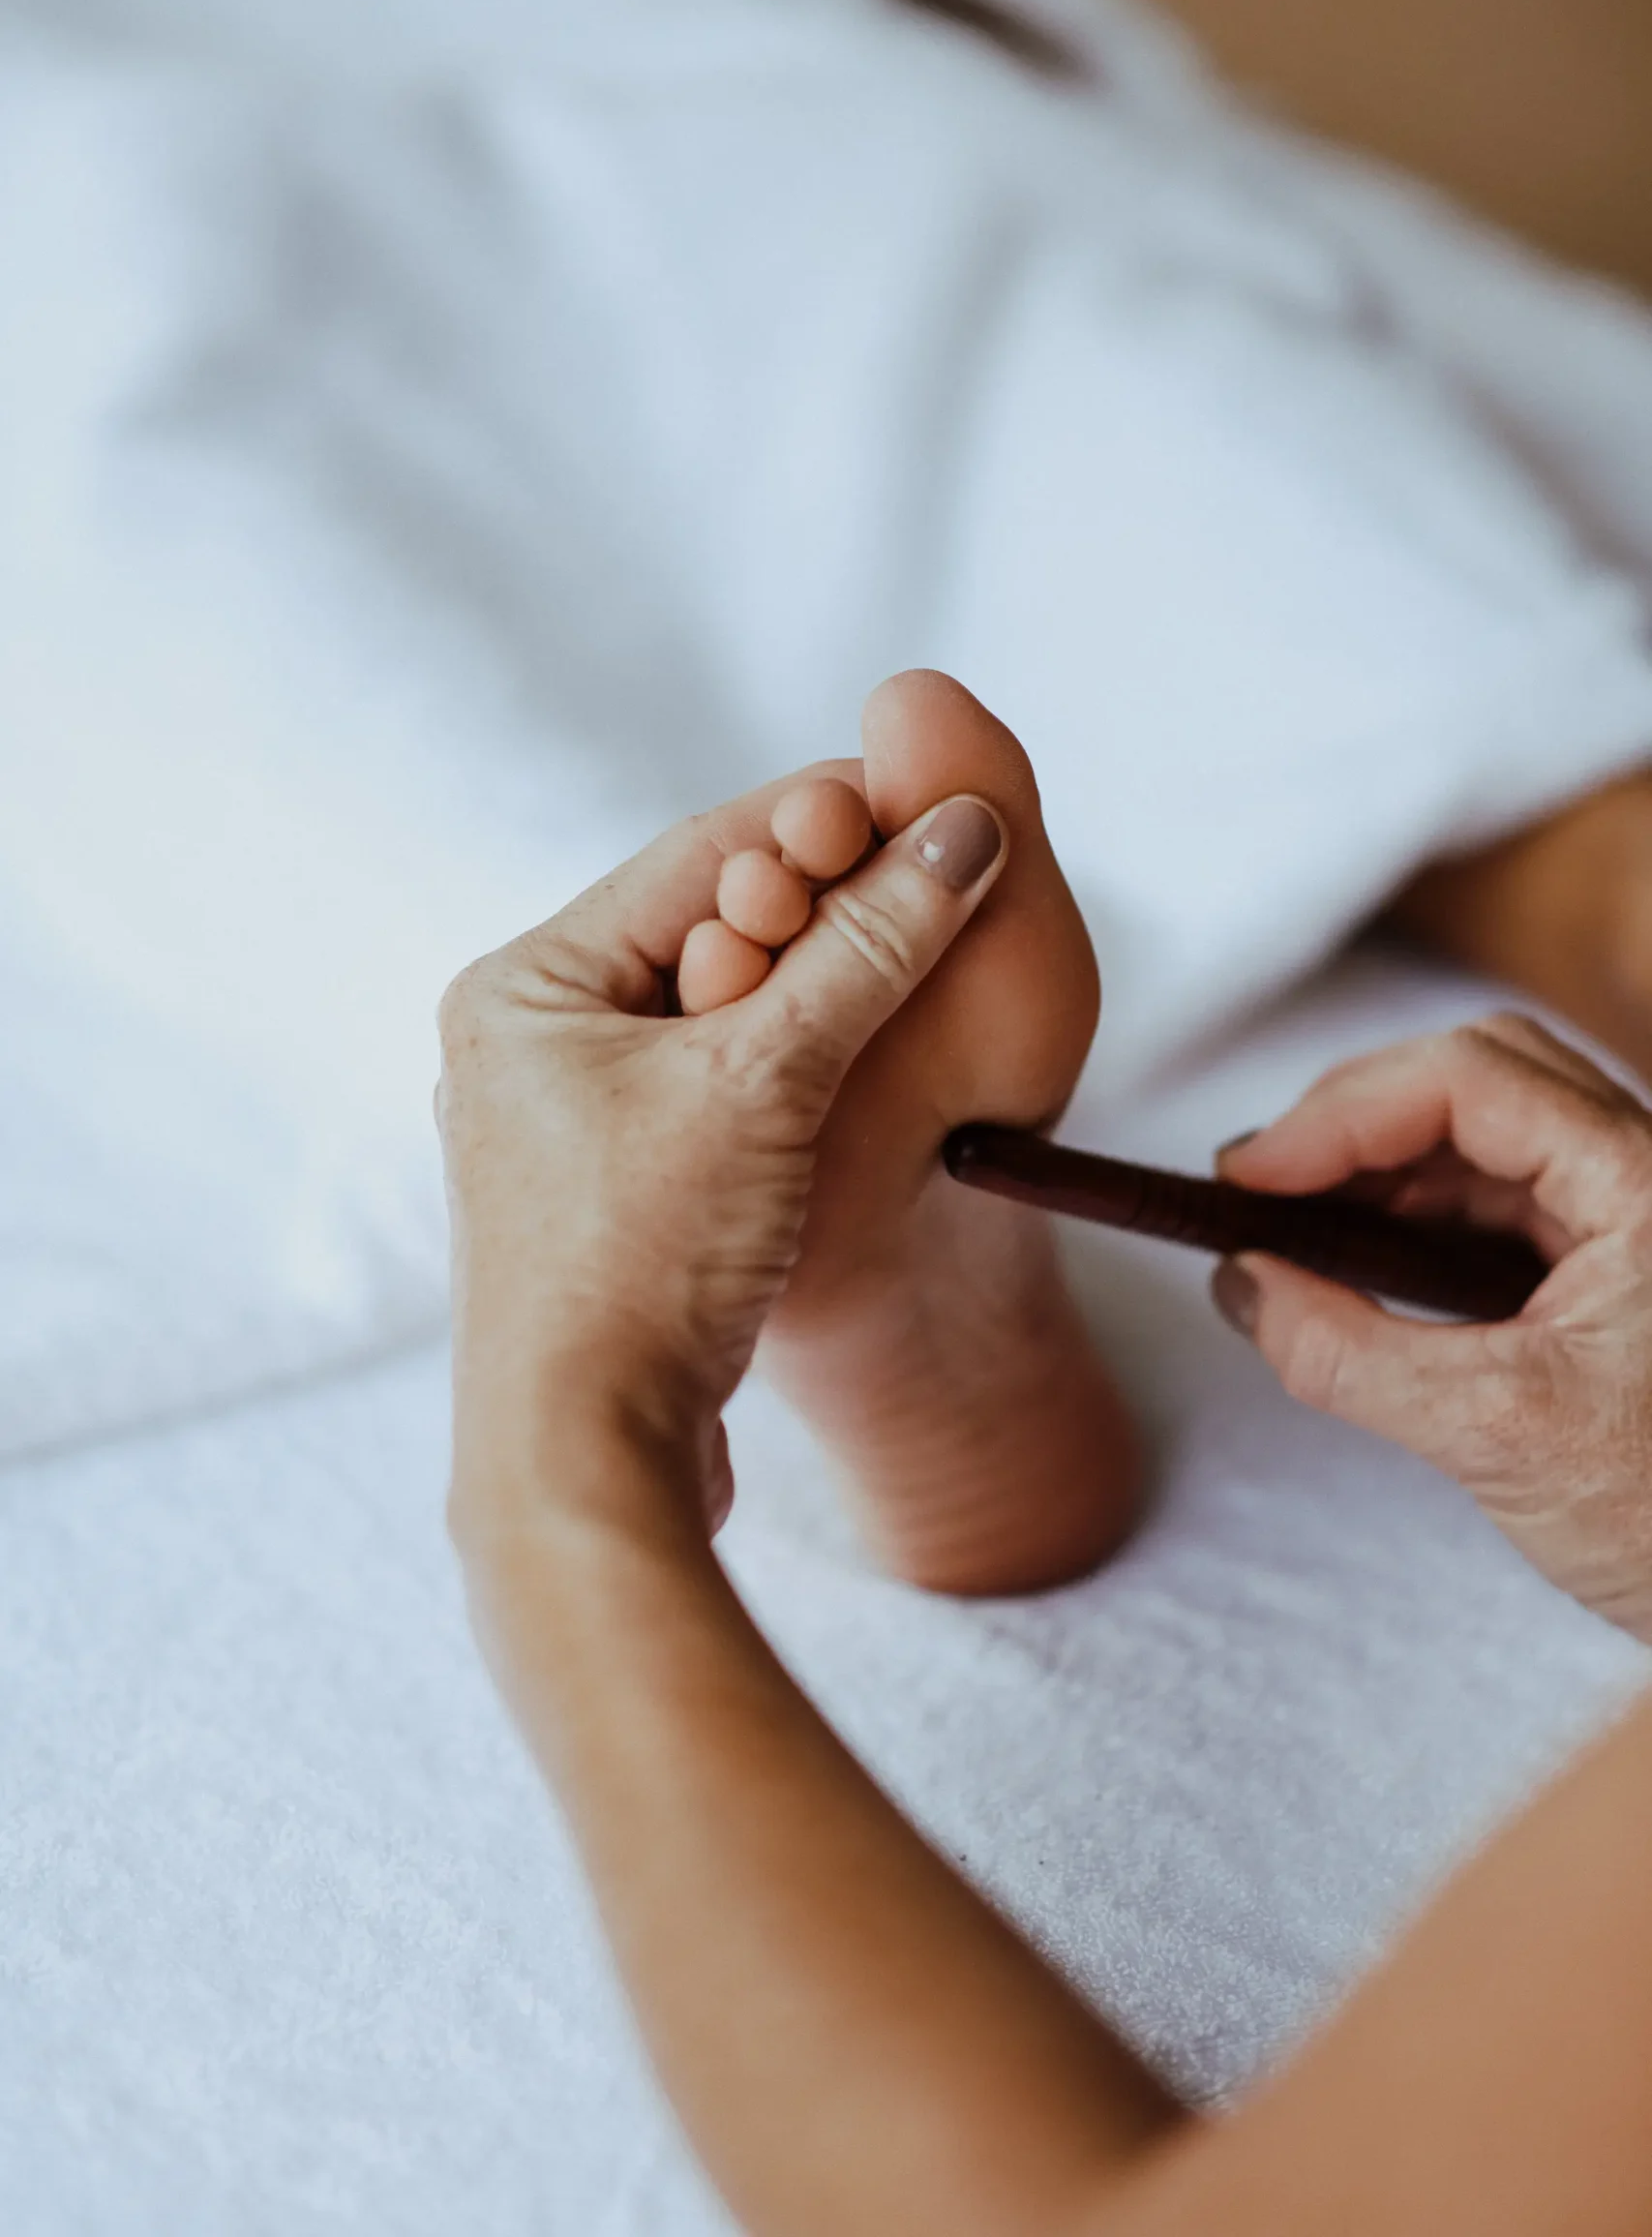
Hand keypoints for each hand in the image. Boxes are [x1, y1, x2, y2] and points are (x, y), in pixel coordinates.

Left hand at [436, 780, 1007, 1558]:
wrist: (587, 1465)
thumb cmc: (641, 1263)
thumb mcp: (767, 1080)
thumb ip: (869, 948)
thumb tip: (965, 832)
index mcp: (525, 986)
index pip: (700, 852)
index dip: (828, 815)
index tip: (938, 801)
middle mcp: (529, 1042)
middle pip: (713, 926)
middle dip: (831, 902)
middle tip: (945, 875)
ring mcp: (568, 1122)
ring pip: (726, 1011)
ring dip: (823, 987)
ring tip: (921, 957)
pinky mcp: (616, 1195)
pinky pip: (722, 1090)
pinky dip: (798, 1066)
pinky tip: (868, 1062)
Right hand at [1214, 1014, 1651, 1641]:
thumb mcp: (1496, 1438)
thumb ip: (1347, 1355)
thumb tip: (1242, 1286)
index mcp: (1647, 1186)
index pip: (1472, 1077)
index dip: (1343, 1112)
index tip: (1250, 1175)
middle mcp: (1648, 1175)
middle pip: (1479, 1075)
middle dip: (1356, 1119)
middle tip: (1259, 1187)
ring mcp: (1635, 1215)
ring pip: (1488, 1132)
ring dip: (1381, 1165)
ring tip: (1292, 1226)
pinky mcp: (1618, 1265)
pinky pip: (1503, 1199)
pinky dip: (1416, 1215)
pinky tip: (1356, 1262)